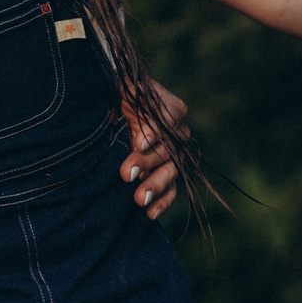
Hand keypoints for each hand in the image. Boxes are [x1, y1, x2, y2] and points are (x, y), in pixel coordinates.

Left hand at [121, 80, 189, 219]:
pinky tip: (150, 214)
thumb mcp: (128, 89)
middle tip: (126, 173)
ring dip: (155, 187)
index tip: (138, 143)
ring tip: (139, 200)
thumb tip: (142, 130)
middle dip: (146, 163)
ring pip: (170, 173)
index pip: (166, 122)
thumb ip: (135, 100)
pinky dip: (162, 201)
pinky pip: (170, 190)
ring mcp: (174, 156)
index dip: (152, 133)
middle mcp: (178, 135)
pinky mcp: (166, 173)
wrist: (123, 105)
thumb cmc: (124, 94)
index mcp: (172, 111)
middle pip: (167, 151)